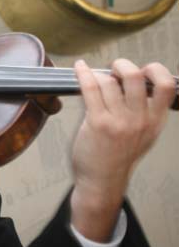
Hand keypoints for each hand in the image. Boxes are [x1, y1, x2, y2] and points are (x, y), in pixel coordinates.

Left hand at [69, 58, 174, 240]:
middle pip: (135, 76)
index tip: (143, 70)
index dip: (155, 70)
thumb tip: (138, 83)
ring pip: (110, 81)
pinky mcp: (97, 122)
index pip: (166, 86)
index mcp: (155, 121)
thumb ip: (146, 112)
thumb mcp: (144, 135)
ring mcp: (118, 121)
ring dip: (100, 74)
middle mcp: (140, 119)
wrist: (102, 181)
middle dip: (122, 65)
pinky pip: (90, 89)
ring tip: (96, 77)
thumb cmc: (119, 157)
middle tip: (114, 69)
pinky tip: (79, 67)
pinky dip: (83, 73)